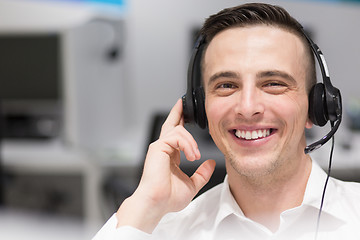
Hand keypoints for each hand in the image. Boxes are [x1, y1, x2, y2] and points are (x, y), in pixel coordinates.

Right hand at [116, 98, 215, 232]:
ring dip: (192, 142)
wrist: (157, 203)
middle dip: (178, 112)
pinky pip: (176, 136)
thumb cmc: (168, 198)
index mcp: (170, 156)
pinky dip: (187, 144)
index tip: (188, 116)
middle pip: (171, 124)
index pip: (176, 135)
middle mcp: (163, 149)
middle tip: (183, 102)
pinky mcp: (158, 147)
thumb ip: (202, 173)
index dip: (181, 123)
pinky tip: (192, 155)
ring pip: (179, 130)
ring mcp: (159, 147)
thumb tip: (211, 163)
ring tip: (196, 156)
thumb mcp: (192, 184)